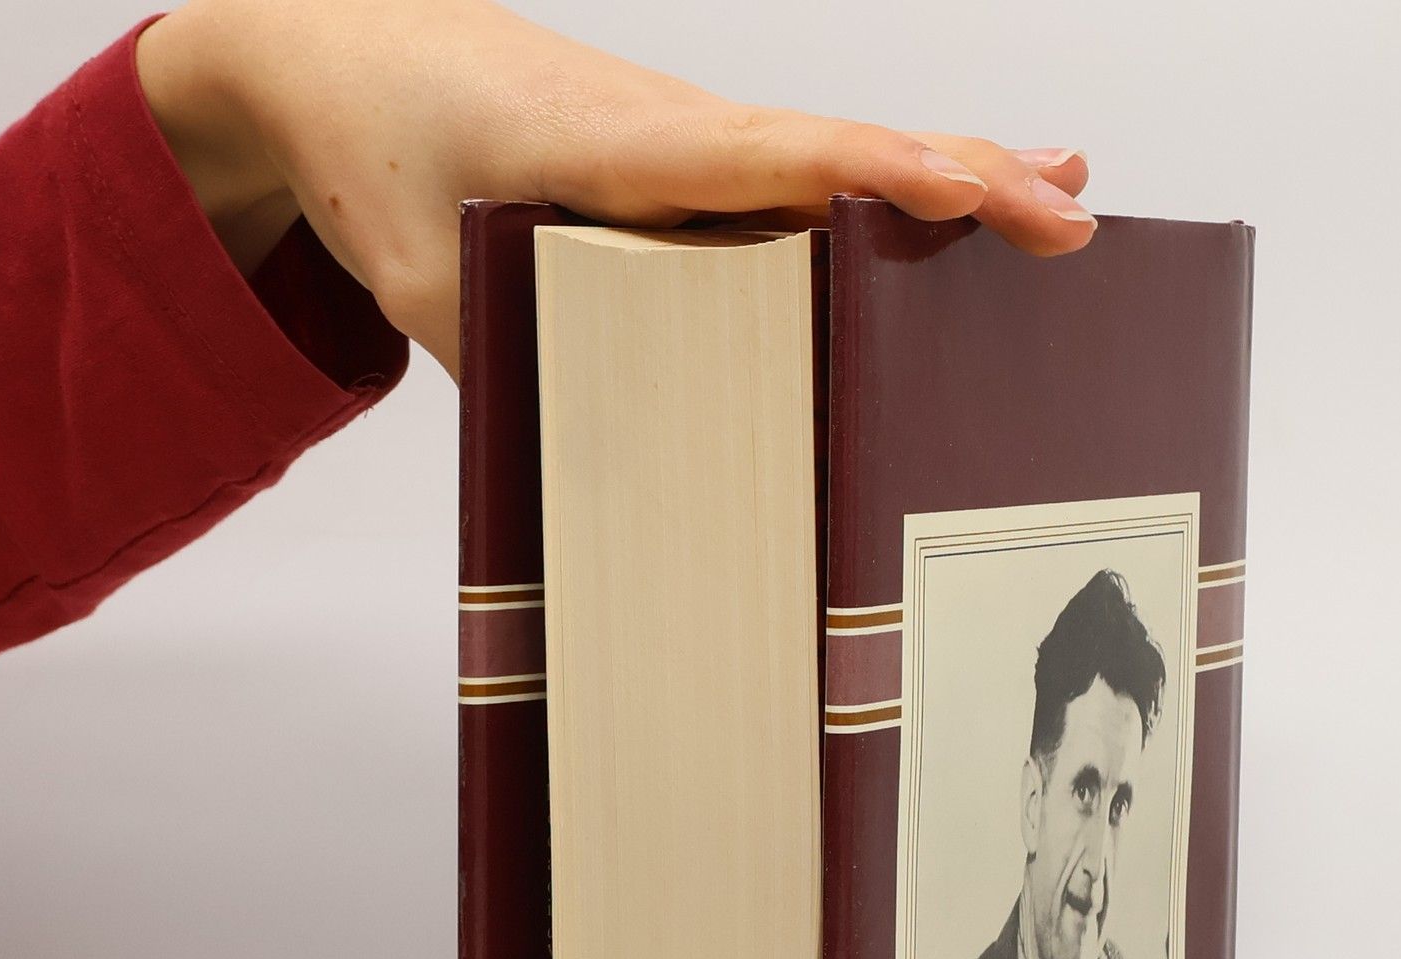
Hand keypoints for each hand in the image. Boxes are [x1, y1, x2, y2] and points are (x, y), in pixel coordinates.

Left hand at [136, 0, 1095, 377]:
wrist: (330, 48)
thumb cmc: (376, 155)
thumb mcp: (428, 288)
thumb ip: (522, 366)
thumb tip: (614, 469)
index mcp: (609, 146)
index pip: (771, 158)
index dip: (879, 176)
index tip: (975, 190)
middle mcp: (670, 128)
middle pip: (838, 149)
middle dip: (962, 178)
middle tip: (1070, 217)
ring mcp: (684, 136)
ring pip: (835, 153)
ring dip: (949, 176)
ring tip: (1061, 205)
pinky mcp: (680, 157)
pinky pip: (801, 168)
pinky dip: (888, 183)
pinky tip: (954, 196)